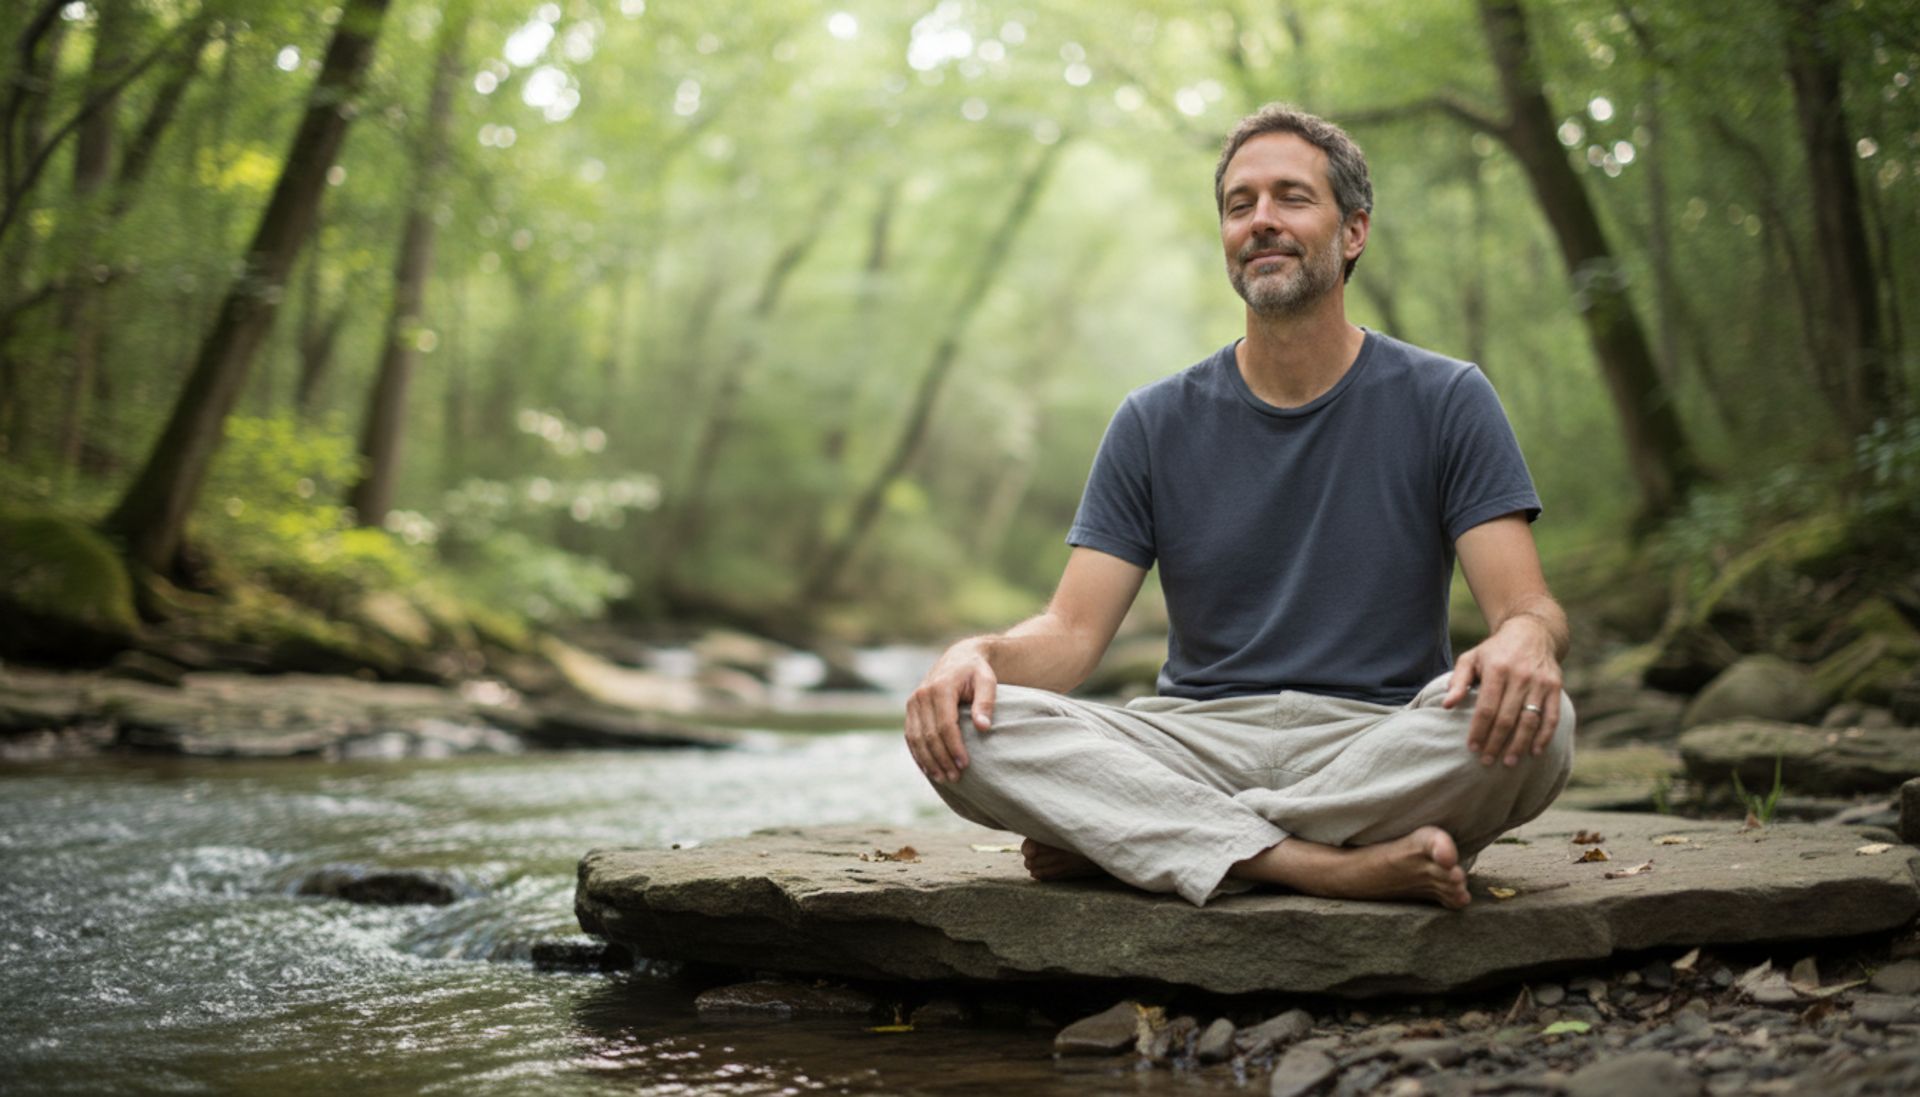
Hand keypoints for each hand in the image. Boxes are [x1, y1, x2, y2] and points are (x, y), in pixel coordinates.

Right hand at [904, 639, 996, 783]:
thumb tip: (983, 727)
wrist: (958, 659)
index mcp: (940, 687)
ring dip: (928, 761)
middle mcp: (922, 695)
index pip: (945, 724)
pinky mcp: (910, 709)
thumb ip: (985, 702)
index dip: (953, 747)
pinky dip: (918, 754)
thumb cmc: (976, 672)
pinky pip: (910, 736)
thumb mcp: (987, 681)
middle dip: (942, 758)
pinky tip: (928, 769)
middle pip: (929, 734)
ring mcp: (913, 702)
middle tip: (955, 777)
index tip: (964, 765)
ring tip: (943, 778)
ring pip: (916, 738)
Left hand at [1442, 614, 1562, 766]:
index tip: (1472, 748)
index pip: (1486, 708)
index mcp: (1497, 669)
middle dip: (1496, 742)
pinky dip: (1544, 736)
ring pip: (1530, 720)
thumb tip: (1446, 705)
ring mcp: (1540, 682)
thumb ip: (1458, 681)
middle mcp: (1520, 676)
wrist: (1532, 632)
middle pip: (1507, 718)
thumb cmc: (1495, 650)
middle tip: (1487, 761)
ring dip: (1519, 744)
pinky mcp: (1555, 686)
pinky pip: (1551, 716)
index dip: (1479, 730)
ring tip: (1509, 762)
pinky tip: (1534, 751)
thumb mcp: (1471, 658)